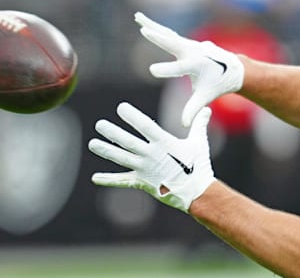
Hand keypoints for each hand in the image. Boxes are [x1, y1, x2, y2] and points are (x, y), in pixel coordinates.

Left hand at [89, 102, 214, 212]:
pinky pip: (123, 181)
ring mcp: (145, 169)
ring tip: (92, 144)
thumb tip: (206, 109)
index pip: (145, 126)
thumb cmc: (198, 166)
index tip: (121, 107)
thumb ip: (199, 124)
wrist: (196, 192)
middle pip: (127, 142)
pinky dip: (109, 180)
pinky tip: (95, 178)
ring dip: (106, 151)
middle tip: (99, 124)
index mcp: (164, 143)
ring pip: (121, 159)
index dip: (132, 116)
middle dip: (112, 133)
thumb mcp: (199, 142)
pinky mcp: (142, 182)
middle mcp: (151, 155)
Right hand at [135, 12, 243, 126]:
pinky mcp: (185, 42)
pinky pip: (168, 34)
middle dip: (159, 38)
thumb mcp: (205, 96)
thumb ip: (193, 109)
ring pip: (167, 34)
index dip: (166, 70)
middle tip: (145, 31)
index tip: (152, 70)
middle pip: (172, 44)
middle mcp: (192, 51)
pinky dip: (156, 27)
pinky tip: (142, 19)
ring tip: (137, 17)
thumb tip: (184, 125)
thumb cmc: (216, 84)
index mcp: (196, 65)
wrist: (231, 68)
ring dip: (152, 25)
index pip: (179, 68)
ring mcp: (189, 44)